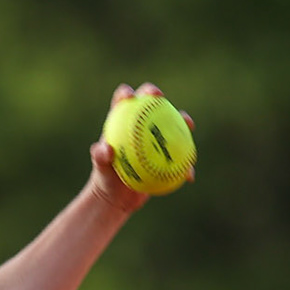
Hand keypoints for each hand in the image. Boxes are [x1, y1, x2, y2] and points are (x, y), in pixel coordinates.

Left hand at [87, 82, 195, 213]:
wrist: (116, 195)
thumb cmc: (105, 180)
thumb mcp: (100, 170)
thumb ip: (100, 158)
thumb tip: (106, 149)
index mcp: (121, 124)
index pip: (122, 102)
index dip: (126, 94)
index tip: (130, 96)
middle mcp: (139, 125)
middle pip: (149, 103)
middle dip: (154, 94)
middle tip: (160, 97)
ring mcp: (154, 137)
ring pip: (171, 123)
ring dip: (182, 120)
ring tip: (188, 125)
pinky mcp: (165, 152)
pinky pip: (179, 153)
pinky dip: (185, 163)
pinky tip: (188, 174)